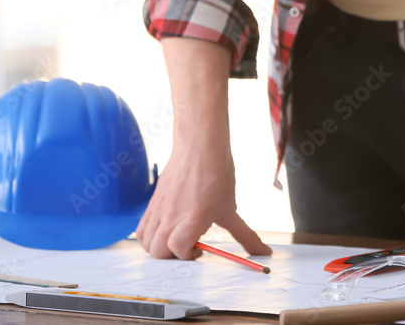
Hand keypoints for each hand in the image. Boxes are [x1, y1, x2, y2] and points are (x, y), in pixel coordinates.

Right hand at [136, 136, 271, 259]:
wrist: (200, 148)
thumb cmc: (216, 175)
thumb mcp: (230, 210)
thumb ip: (245, 235)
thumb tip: (263, 252)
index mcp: (191, 220)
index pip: (178, 250)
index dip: (189, 255)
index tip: (200, 248)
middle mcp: (170, 217)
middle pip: (158, 252)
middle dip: (173, 255)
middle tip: (189, 244)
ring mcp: (158, 209)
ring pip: (146, 242)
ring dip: (159, 247)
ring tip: (177, 237)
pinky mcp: (153, 202)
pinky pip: (141, 227)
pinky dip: (149, 236)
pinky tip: (167, 228)